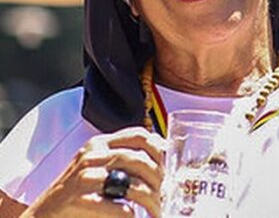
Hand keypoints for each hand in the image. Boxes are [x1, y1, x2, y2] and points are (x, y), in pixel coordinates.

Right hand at [23, 127, 165, 216]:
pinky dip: (130, 214)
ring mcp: (83, 178)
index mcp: (98, 144)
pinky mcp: (79, 201)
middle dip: (158, 179)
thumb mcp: (96, 167)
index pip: (139, 136)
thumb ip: (121, 159)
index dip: (159, 149)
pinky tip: (133, 217)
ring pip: (131, 183)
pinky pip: (118, 207)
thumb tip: (161, 155)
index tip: (167, 165)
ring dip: (150, 199)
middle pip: (139, 160)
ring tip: (155, 210)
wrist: (42, 216)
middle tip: (164, 194)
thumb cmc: (74, 193)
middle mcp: (91, 156)